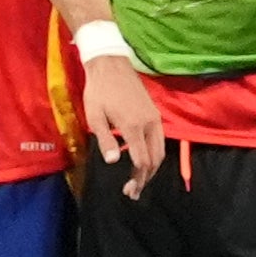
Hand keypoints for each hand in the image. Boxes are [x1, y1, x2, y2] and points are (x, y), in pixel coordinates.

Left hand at [78, 54, 167, 197]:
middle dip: (146, 177)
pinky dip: (154, 154)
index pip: (142, 160)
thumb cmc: (98, 91)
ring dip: (152, 168)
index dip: (138, 178)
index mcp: (133, 126)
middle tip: (134, 191)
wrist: (111, 65)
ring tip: (140, 180)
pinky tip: (143, 160)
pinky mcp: (155, 113)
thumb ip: (105, 140)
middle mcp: (149, 123)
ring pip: (160, 150)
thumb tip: (114, 162)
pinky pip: (159, 140)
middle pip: (155, 158)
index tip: (129, 190)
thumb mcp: (95, 116)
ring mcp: (154, 118)